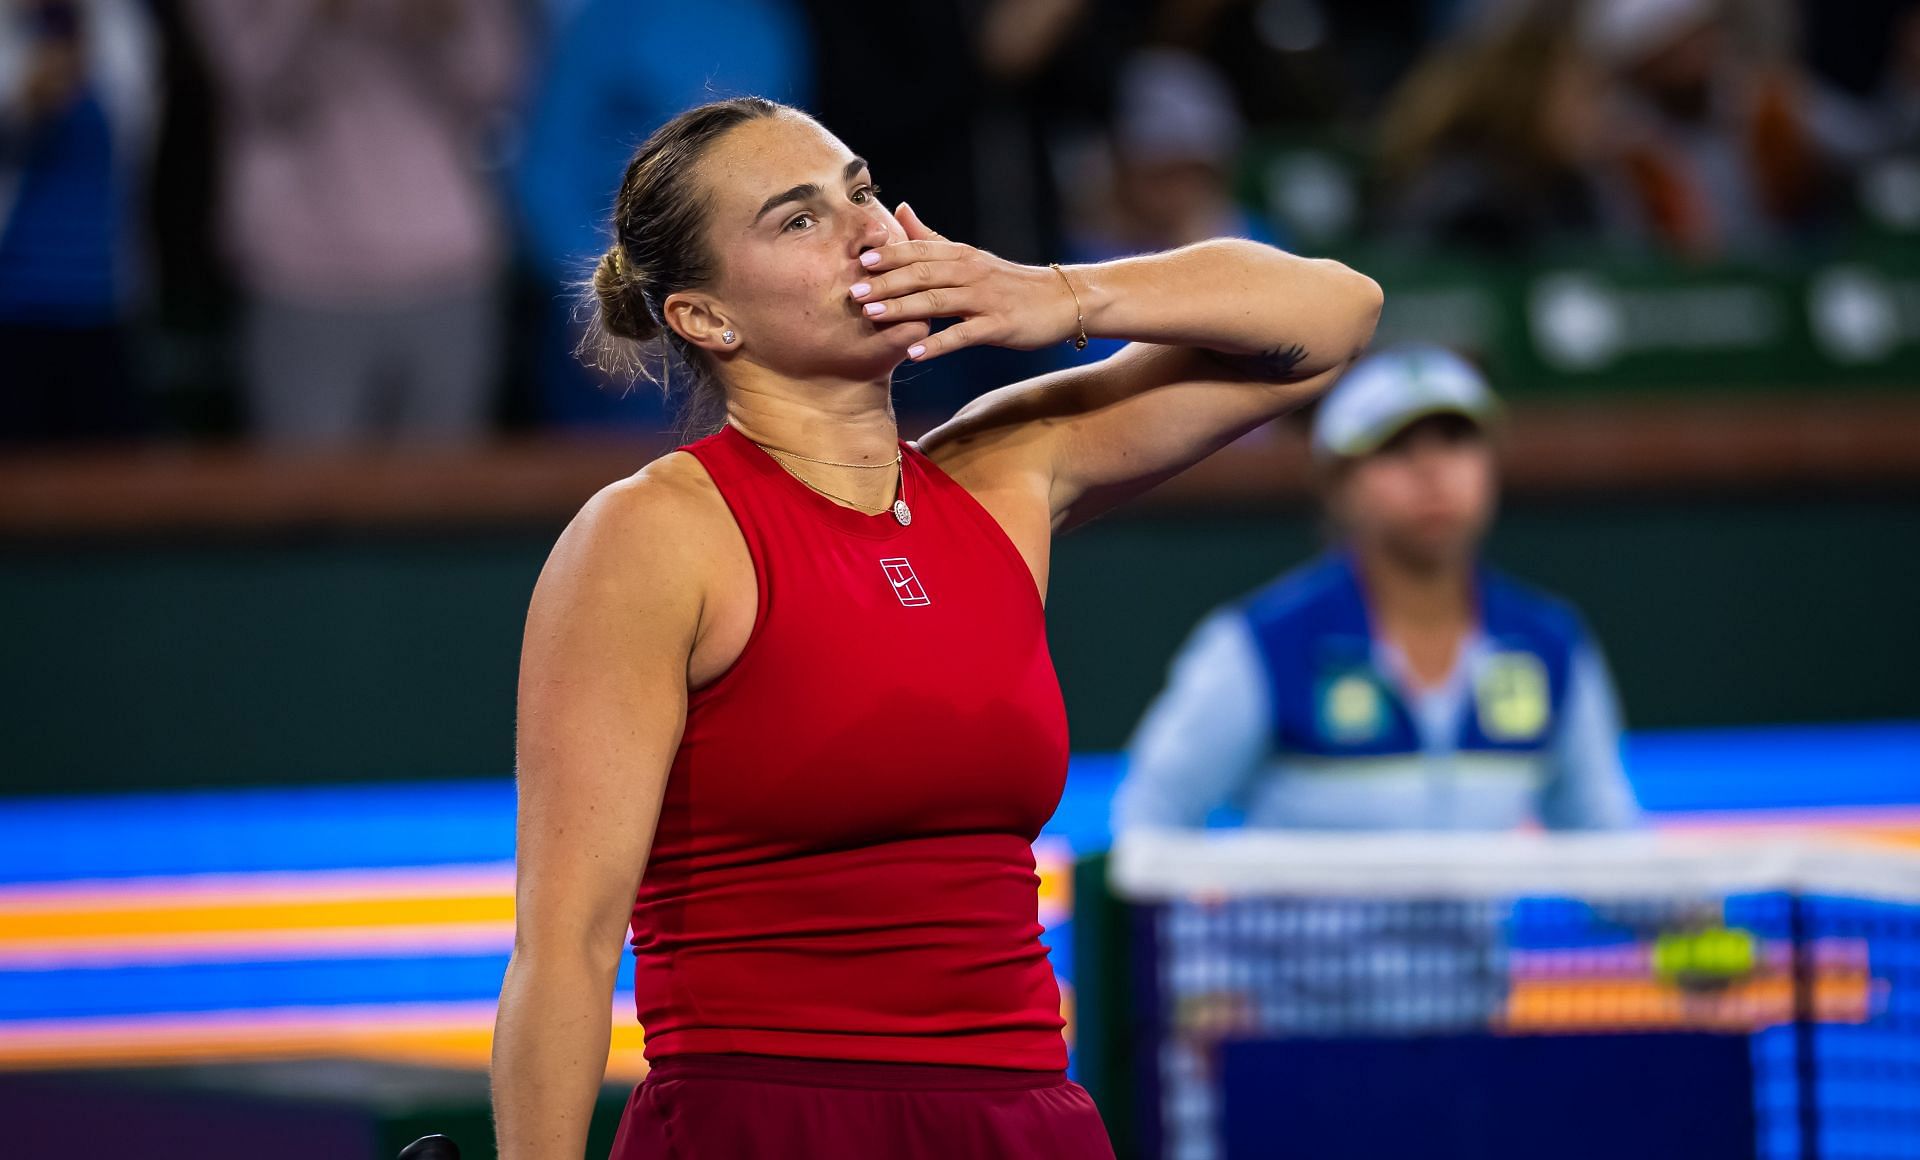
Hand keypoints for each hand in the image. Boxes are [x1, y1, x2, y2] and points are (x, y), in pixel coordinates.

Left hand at [851, 203, 1079, 361]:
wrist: (1061, 300)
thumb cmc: (1009, 282)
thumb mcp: (970, 256)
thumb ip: (932, 238)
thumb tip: (901, 209)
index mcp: (960, 255)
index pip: (918, 250)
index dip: (888, 255)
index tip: (857, 260)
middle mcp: (970, 272)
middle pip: (922, 274)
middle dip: (886, 282)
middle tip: (854, 292)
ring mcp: (984, 298)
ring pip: (937, 301)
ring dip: (903, 308)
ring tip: (873, 316)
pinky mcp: (998, 325)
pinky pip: (963, 335)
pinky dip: (938, 343)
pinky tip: (915, 352)